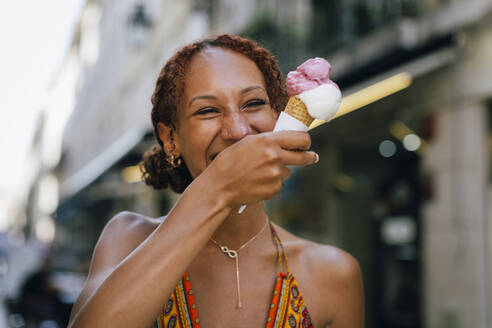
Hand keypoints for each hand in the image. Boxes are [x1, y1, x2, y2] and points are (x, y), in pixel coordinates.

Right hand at [199, 131, 317, 206]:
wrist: (219, 187)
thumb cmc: (229, 162)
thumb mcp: (247, 143)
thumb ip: (268, 141)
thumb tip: (287, 141)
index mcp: (268, 141)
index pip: (301, 138)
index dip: (305, 141)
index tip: (305, 144)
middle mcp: (275, 156)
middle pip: (304, 157)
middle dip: (309, 157)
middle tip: (312, 157)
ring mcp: (275, 175)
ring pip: (288, 172)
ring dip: (280, 171)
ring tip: (259, 172)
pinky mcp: (274, 189)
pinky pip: (279, 184)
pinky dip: (271, 183)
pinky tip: (256, 182)